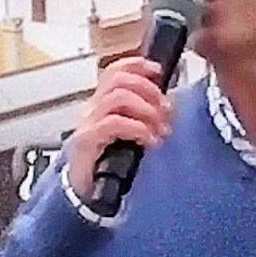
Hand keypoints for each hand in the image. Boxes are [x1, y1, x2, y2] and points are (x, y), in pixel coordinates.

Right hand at [66, 51, 176, 200]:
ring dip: (146, 110)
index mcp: (102, 103)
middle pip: (118, 79)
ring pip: (118, 98)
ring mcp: (89, 123)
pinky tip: (150, 141)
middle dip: (148, 90)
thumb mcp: (129, 135)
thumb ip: (143, 116)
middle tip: (166, 110)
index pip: (115, 71)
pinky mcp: (88, 140)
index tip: (158, 71)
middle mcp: (93, 109)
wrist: (87, 191)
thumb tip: (167, 104)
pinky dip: (138, 129)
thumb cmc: (109, 163)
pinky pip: (114, 123)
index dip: (136, 65)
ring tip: (160, 129)